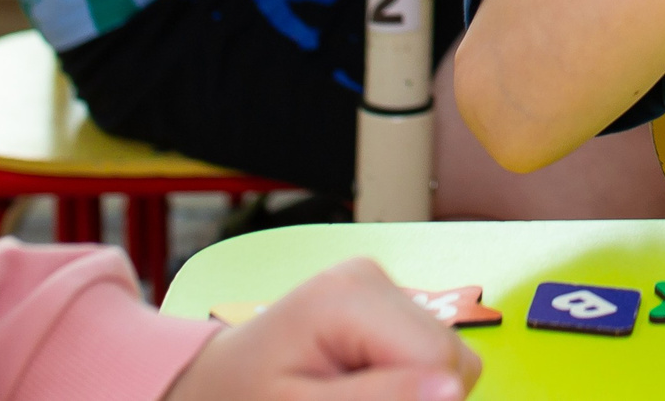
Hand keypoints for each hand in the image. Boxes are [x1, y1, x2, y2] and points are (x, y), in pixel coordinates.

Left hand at [164, 258, 478, 400]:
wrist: (210, 384)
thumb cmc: (241, 399)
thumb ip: (376, 400)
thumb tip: (454, 389)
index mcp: (347, 298)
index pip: (438, 359)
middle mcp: (370, 276)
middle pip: (448, 354)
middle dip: (416, 396)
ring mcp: (377, 283)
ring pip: (446, 355)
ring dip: (411, 390)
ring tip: (349, 395)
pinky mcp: (382, 299)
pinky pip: (429, 349)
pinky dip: (405, 379)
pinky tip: (359, 384)